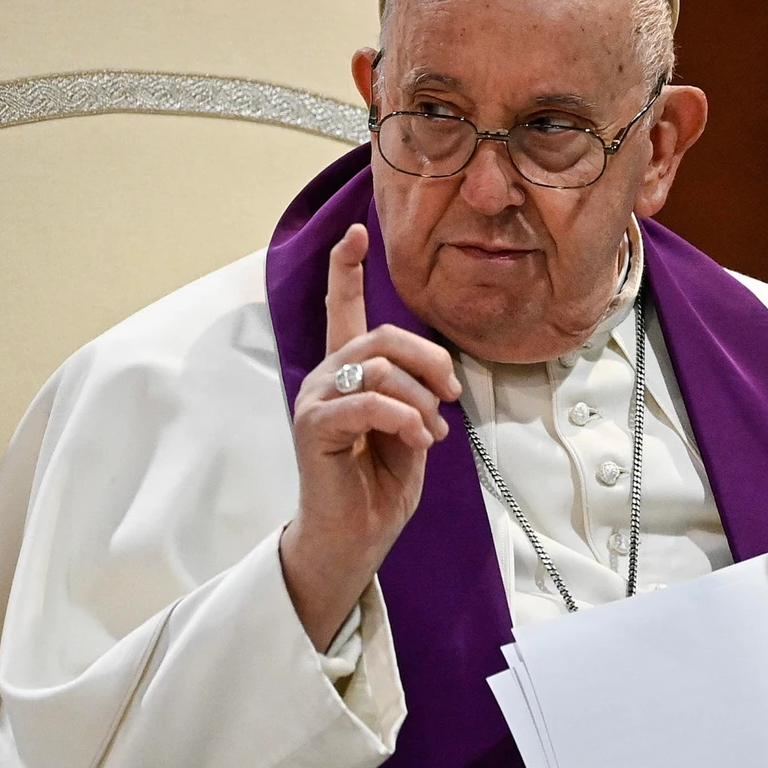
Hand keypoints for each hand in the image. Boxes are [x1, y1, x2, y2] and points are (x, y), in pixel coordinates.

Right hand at [280, 223, 459, 649]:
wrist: (354, 537)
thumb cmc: (379, 486)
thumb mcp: (411, 431)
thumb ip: (414, 396)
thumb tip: (432, 383)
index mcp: (347, 374)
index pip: (341, 309)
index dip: (346, 268)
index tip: (356, 231)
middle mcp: (325, 378)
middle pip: (380, 336)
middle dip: (428, 358)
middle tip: (453, 392)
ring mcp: (315, 400)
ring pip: (378, 366)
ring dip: (420, 398)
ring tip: (432, 432)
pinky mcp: (314, 426)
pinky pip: (368, 402)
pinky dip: (404, 418)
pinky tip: (419, 440)